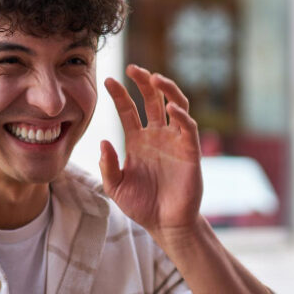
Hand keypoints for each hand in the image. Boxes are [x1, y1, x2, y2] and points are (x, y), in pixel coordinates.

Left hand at [100, 64, 202, 237]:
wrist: (165, 225)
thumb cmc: (141, 206)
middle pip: (152, 100)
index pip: (128, 110)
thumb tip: (103, 141)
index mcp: (137, 141)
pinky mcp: (190, 151)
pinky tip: (171, 108)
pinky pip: (188, 127)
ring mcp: (175, 141)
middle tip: (133, 68)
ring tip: (154, 78)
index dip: (119, 94)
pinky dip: (181, 115)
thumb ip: (108, 166)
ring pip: (174, 105)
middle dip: (144, 82)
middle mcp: (157, 136)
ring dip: (167, 89)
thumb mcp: (116, 187)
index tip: (109, 81)